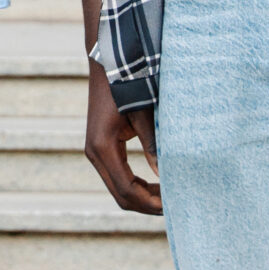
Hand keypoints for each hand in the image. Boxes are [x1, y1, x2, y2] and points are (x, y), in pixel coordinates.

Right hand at [84, 68, 161, 213]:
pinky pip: (116, 177)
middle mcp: (95, 153)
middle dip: (146, 205)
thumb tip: (167, 176)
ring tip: (167, 196)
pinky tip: (154, 183)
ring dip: (141, 197)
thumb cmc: (127, 86)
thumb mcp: (143, 115)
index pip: (127, 190)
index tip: (172, 205)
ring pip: (117, 189)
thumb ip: (153, 146)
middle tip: (173, 205)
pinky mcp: (100, 148)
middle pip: (120, 196)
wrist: (108, 64)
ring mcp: (95, 151)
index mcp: (103, 147)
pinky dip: (134, 186)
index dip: (150, 202)